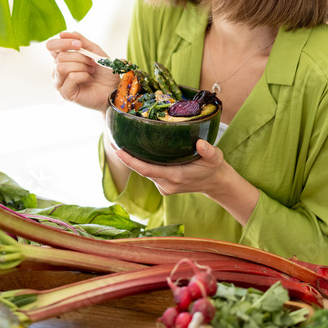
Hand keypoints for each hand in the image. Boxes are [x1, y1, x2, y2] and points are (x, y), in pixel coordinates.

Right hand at [46, 31, 118, 111]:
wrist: (112, 89)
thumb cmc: (103, 72)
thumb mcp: (94, 51)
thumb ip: (80, 40)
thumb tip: (62, 34)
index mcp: (62, 60)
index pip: (51, 47)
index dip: (63, 43)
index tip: (79, 44)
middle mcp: (58, 71)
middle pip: (60, 56)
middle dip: (80, 57)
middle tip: (93, 63)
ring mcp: (60, 83)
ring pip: (62, 67)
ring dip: (81, 66)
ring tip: (90, 71)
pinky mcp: (65, 93)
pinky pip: (70, 77)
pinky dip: (83, 75)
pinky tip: (88, 79)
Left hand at [111, 138, 226, 196]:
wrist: (214, 183)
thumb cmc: (213, 168)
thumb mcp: (215, 158)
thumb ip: (209, 151)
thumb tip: (201, 143)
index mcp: (176, 177)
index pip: (147, 170)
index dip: (131, 161)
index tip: (118, 151)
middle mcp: (167, 184)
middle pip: (141, 170)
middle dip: (126, 157)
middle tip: (112, 141)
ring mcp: (164, 187)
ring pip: (145, 171)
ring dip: (133, 160)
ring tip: (120, 143)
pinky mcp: (163, 186)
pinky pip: (150, 173)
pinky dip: (142, 163)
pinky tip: (137, 151)